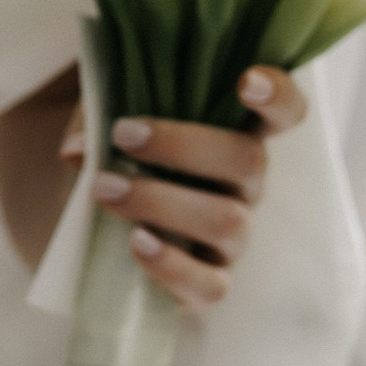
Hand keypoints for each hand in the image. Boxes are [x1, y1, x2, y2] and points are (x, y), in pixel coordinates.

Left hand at [94, 65, 306, 309]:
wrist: (96, 225)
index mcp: (237, 132)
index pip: (286, 111)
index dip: (279, 95)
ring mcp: (234, 236)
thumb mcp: (104, 122)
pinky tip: (135, 242)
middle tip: (123, 134)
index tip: (247, 80)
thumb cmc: (118, 158)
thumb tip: (79, 149)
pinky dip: (172, 265)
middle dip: (182, 145)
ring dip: (162, 201)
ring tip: (105, 189)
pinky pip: (210, 285)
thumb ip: (94, 120)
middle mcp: (247, 184)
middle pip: (249, 160)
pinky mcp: (211, 283)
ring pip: (228, 221)